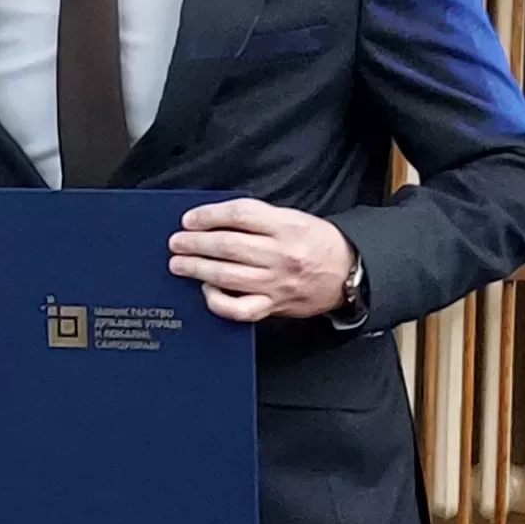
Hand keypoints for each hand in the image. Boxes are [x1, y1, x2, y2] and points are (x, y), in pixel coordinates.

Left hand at [168, 199, 355, 323]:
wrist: (348, 273)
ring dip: (197, 269)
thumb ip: (258, 219)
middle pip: (228, 245)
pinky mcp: (274, 306)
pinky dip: (218, 301)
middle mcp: (280, 254)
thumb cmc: (317, 244)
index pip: (240, 214)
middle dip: (195, 243)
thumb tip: (215, 221)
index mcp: (286, 226)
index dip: (209, 215)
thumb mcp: (293, 219)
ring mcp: (276, 283)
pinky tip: (207, 291)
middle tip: (176, 242)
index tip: (190, 219)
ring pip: (227, 276)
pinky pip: (239, 309)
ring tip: (179, 264)